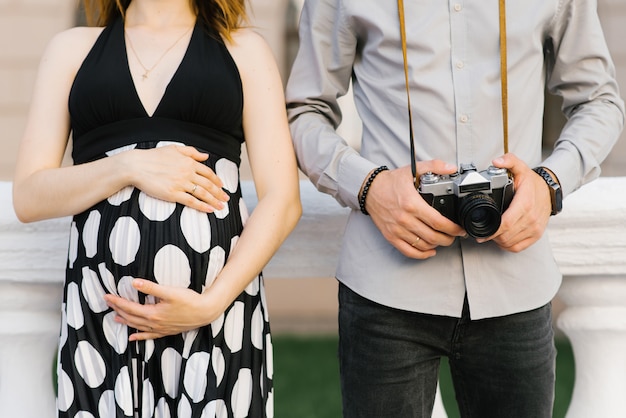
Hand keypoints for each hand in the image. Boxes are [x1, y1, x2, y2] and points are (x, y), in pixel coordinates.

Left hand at [103, 279, 222, 340]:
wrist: (205, 312)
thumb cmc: (190, 301)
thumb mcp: (170, 292)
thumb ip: (151, 287)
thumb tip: (134, 282)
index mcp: (153, 313)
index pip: (130, 307)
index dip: (117, 301)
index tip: (107, 296)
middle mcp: (154, 323)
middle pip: (131, 317)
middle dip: (118, 309)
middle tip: (108, 303)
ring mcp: (160, 329)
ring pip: (138, 326)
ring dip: (126, 322)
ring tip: (115, 318)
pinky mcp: (167, 331)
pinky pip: (149, 336)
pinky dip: (140, 336)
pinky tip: (133, 337)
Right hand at [124, 145, 229, 212]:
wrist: (136, 166)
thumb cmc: (153, 157)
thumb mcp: (174, 149)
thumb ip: (191, 151)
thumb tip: (205, 156)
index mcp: (188, 162)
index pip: (208, 173)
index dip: (217, 180)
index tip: (222, 186)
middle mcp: (187, 172)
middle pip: (208, 185)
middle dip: (219, 193)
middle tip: (226, 199)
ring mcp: (180, 184)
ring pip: (202, 194)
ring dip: (214, 201)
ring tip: (221, 207)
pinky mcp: (173, 194)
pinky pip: (191, 201)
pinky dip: (202, 206)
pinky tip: (209, 210)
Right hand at [364, 161, 465, 258]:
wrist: (370, 189)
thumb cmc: (390, 182)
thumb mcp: (413, 169)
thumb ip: (433, 166)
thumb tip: (450, 167)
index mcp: (412, 204)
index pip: (438, 222)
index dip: (452, 229)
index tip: (459, 229)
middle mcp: (405, 219)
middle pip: (433, 236)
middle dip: (448, 239)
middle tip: (454, 236)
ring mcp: (397, 229)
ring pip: (423, 245)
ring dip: (436, 245)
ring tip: (443, 240)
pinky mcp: (390, 236)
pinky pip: (408, 251)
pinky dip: (421, 254)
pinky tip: (429, 251)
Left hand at [479, 153, 551, 251]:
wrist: (550, 191)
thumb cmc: (532, 182)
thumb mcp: (520, 168)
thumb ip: (509, 161)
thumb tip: (497, 162)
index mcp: (525, 204)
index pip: (506, 223)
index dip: (491, 229)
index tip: (481, 230)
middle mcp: (532, 218)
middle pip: (506, 235)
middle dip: (491, 235)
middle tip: (482, 230)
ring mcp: (535, 228)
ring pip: (510, 242)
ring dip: (498, 240)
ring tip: (491, 233)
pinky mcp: (536, 235)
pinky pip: (518, 247)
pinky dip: (507, 245)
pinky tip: (501, 238)